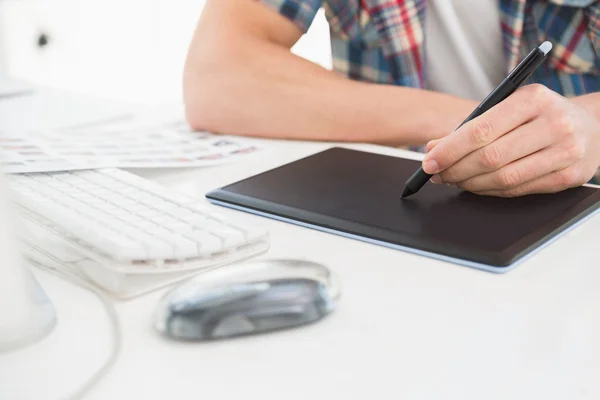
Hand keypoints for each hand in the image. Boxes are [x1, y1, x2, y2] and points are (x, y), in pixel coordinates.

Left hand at [422, 84, 599, 196]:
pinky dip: (489, 190)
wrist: (593, 126)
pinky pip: (518, 190)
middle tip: (437, 174)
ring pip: (503, 178)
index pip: (481, 129)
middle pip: (490, 157)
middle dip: (455, 169)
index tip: (429, 161)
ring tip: (453, 179)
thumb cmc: (541, 114)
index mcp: (534, 99)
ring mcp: (564, 153)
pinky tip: (476, 185)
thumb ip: (473, 125)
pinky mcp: (568, 177)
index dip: (450, 149)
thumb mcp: (510, 107)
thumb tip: (433, 148)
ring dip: (469, 183)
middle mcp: (553, 124)